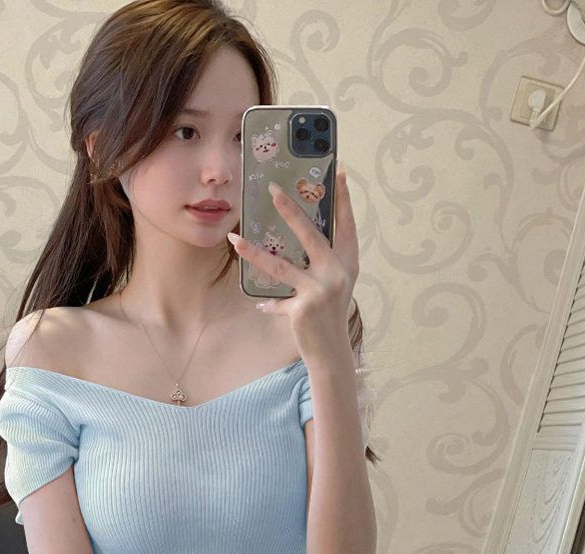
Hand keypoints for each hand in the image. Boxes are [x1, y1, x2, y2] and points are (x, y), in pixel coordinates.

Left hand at [226, 166, 358, 358]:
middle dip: (291, 210)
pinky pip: (277, 300)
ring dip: (254, 253)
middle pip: (311, 234)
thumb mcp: (333, 284)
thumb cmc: (330, 314)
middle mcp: (338, 273)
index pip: (346, 224)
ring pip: (281, 265)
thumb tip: (299, 233)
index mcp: (348, 263)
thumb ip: (322, 261)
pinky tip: (262, 306)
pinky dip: (270, 304)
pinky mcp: (303, 308)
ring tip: (235, 239)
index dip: (343, 198)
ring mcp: (320, 291)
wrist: (332, 352)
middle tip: (273, 189)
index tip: (340, 171)